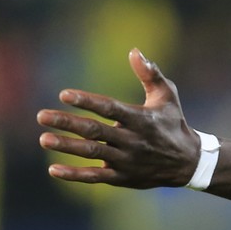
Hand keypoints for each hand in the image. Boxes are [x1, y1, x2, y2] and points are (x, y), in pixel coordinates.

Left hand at [37, 49, 199, 187]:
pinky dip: (75, 175)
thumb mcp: (167, 96)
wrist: (189, 163)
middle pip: (95, 131)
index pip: (110, 108)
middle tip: (41, 116)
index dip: (87, 101)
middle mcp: (132, 141)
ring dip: (67, 146)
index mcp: (141, 119)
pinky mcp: (123, 177)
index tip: (64, 94)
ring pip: (92, 153)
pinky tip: (53, 169)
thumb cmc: (174, 123)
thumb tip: (134, 51)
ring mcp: (127, 161)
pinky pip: (96, 177)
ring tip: (44, 139)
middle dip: (68, 123)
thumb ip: (150, 74)